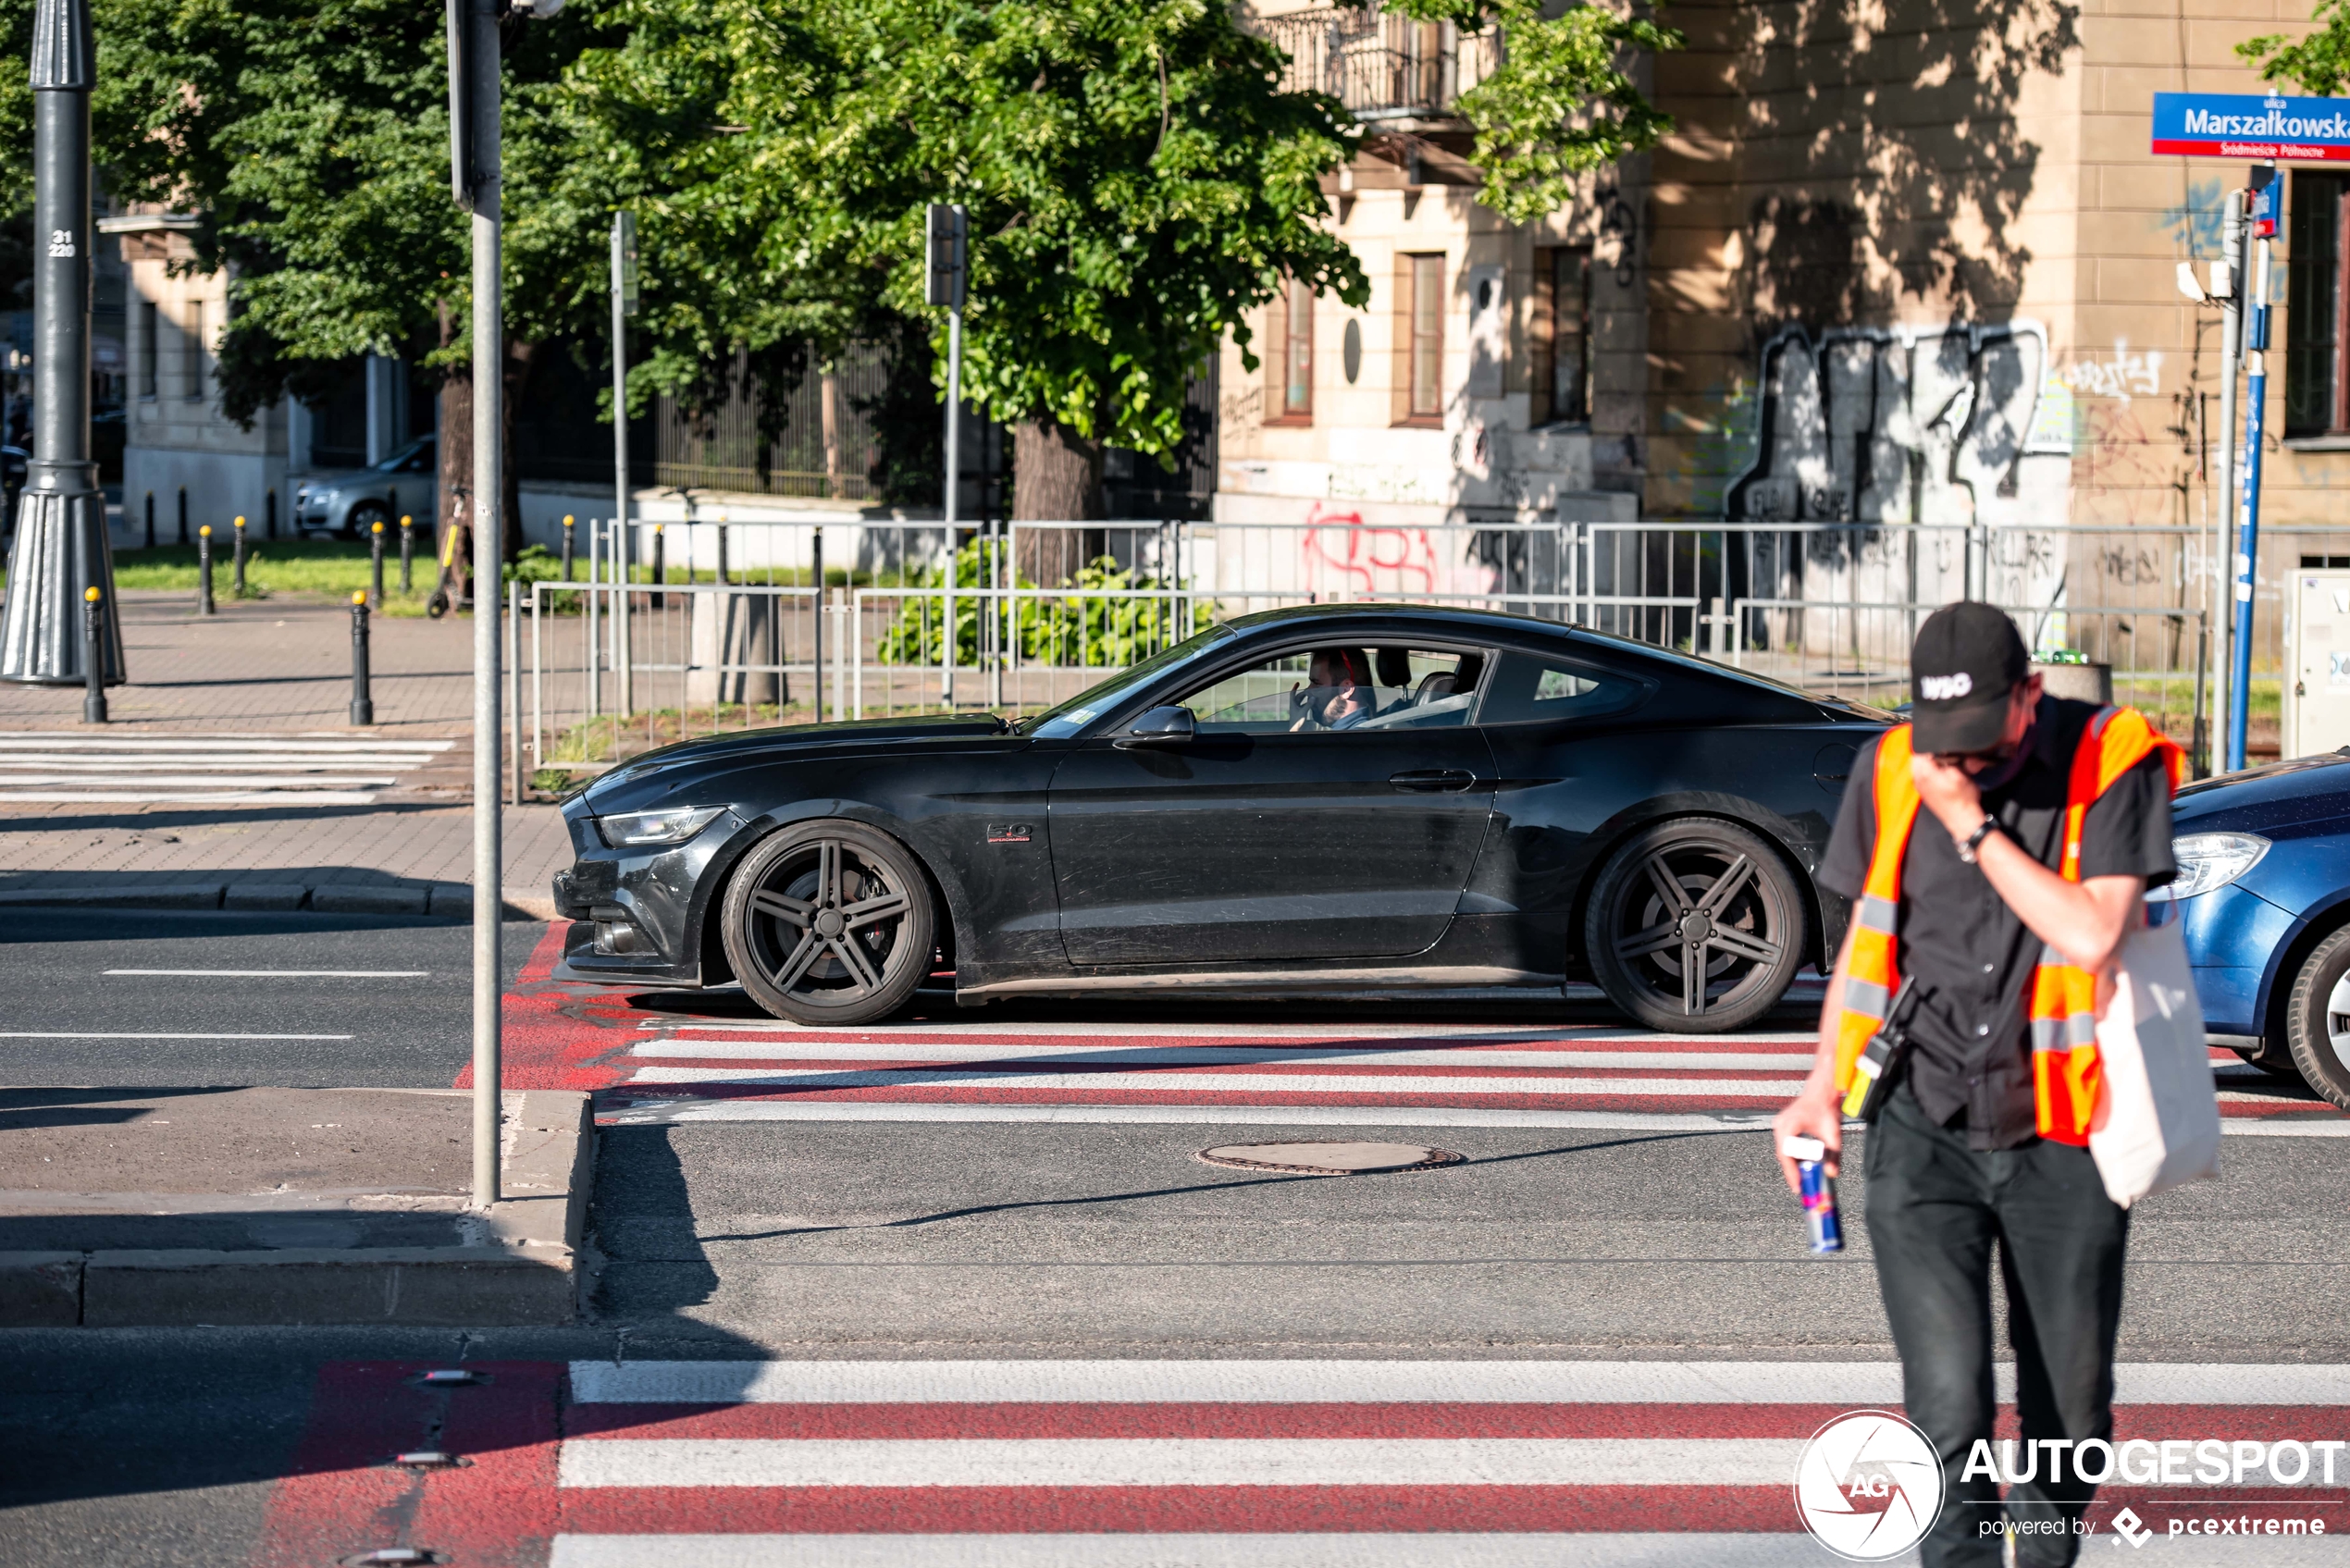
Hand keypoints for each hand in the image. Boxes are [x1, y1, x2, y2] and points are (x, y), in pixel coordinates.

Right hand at [1771, 1081, 1843, 1195]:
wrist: (1823, 1091)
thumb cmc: (1826, 1107)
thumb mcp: (1833, 1134)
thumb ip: (1833, 1155)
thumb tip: (1832, 1174)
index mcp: (1789, 1126)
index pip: (1786, 1155)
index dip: (1791, 1173)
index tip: (1798, 1186)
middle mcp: (1780, 1126)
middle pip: (1784, 1155)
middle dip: (1792, 1171)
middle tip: (1802, 1186)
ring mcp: (1780, 1125)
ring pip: (1784, 1151)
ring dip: (1793, 1163)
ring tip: (1803, 1177)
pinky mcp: (1784, 1126)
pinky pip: (1786, 1145)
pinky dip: (1794, 1155)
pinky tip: (1803, 1163)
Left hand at [1911, 751, 1987, 841]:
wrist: (1962, 820)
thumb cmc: (1963, 798)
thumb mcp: (1960, 773)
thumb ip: (1949, 758)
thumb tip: (1944, 750)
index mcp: (1924, 772)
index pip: (1920, 749)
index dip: (1932, 743)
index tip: (1941, 742)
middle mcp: (1916, 778)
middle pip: (1918, 757)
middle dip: (1929, 752)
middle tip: (1943, 751)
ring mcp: (1918, 786)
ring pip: (1919, 766)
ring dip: (1929, 761)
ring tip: (1943, 761)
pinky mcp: (1923, 791)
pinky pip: (1922, 774)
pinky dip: (1929, 770)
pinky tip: (1941, 772)